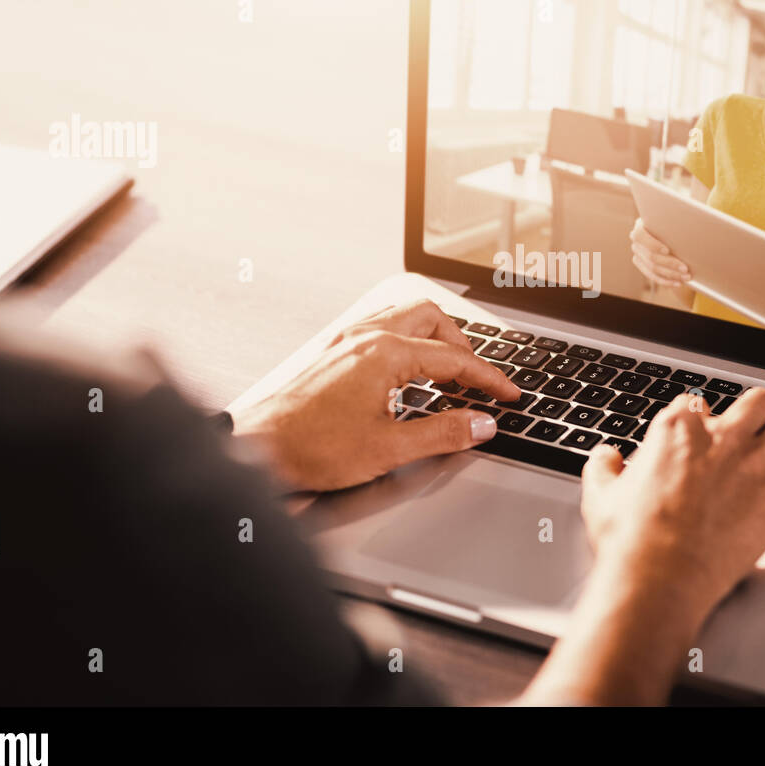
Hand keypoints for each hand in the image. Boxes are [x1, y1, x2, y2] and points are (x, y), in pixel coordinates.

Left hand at [232, 300, 519, 491]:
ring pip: (404, 316)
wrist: (257, 447)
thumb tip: (480, 425)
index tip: (508, 393)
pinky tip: (406, 372)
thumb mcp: (389, 449)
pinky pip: (382, 328)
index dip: (488, 378)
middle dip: (462, 346)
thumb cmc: (310, 447)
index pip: (454, 359)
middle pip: (432, 318)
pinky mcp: (332, 352)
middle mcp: (365, 337)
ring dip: (434, 337)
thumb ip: (443, 434)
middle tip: (478, 378)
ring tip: (448, 371)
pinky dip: (407, 341)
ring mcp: (345, 341)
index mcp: (385, 353)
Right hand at [579, 390, 764, 621]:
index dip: (701, 419)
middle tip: (755, 434)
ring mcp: (753, 465)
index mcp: (676, 430)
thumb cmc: (630, 540)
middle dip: (758, 415)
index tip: (701, 436)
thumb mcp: (600, 496)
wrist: (657, 577)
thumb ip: (603, 467)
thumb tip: (605, 456)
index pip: (698, 402)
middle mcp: (720, 437)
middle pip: (757, 401)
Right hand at [629, 217, 690, 287]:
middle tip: (685, 268)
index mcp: (640, 226)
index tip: (668, 250)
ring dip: (671, 274)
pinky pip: (652, 276)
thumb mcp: (674, 216)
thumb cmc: (674, 220)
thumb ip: (676, 218)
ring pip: (652, 268)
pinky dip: (666, 281)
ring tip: (686, 277)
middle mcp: (636, 241)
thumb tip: (692, 222)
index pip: (640, 236)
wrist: (669, 229)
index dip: (653, 244)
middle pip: (650, 256)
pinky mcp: (641, 264)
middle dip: (670, 264)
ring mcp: (638, 254)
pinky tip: (678, 283)